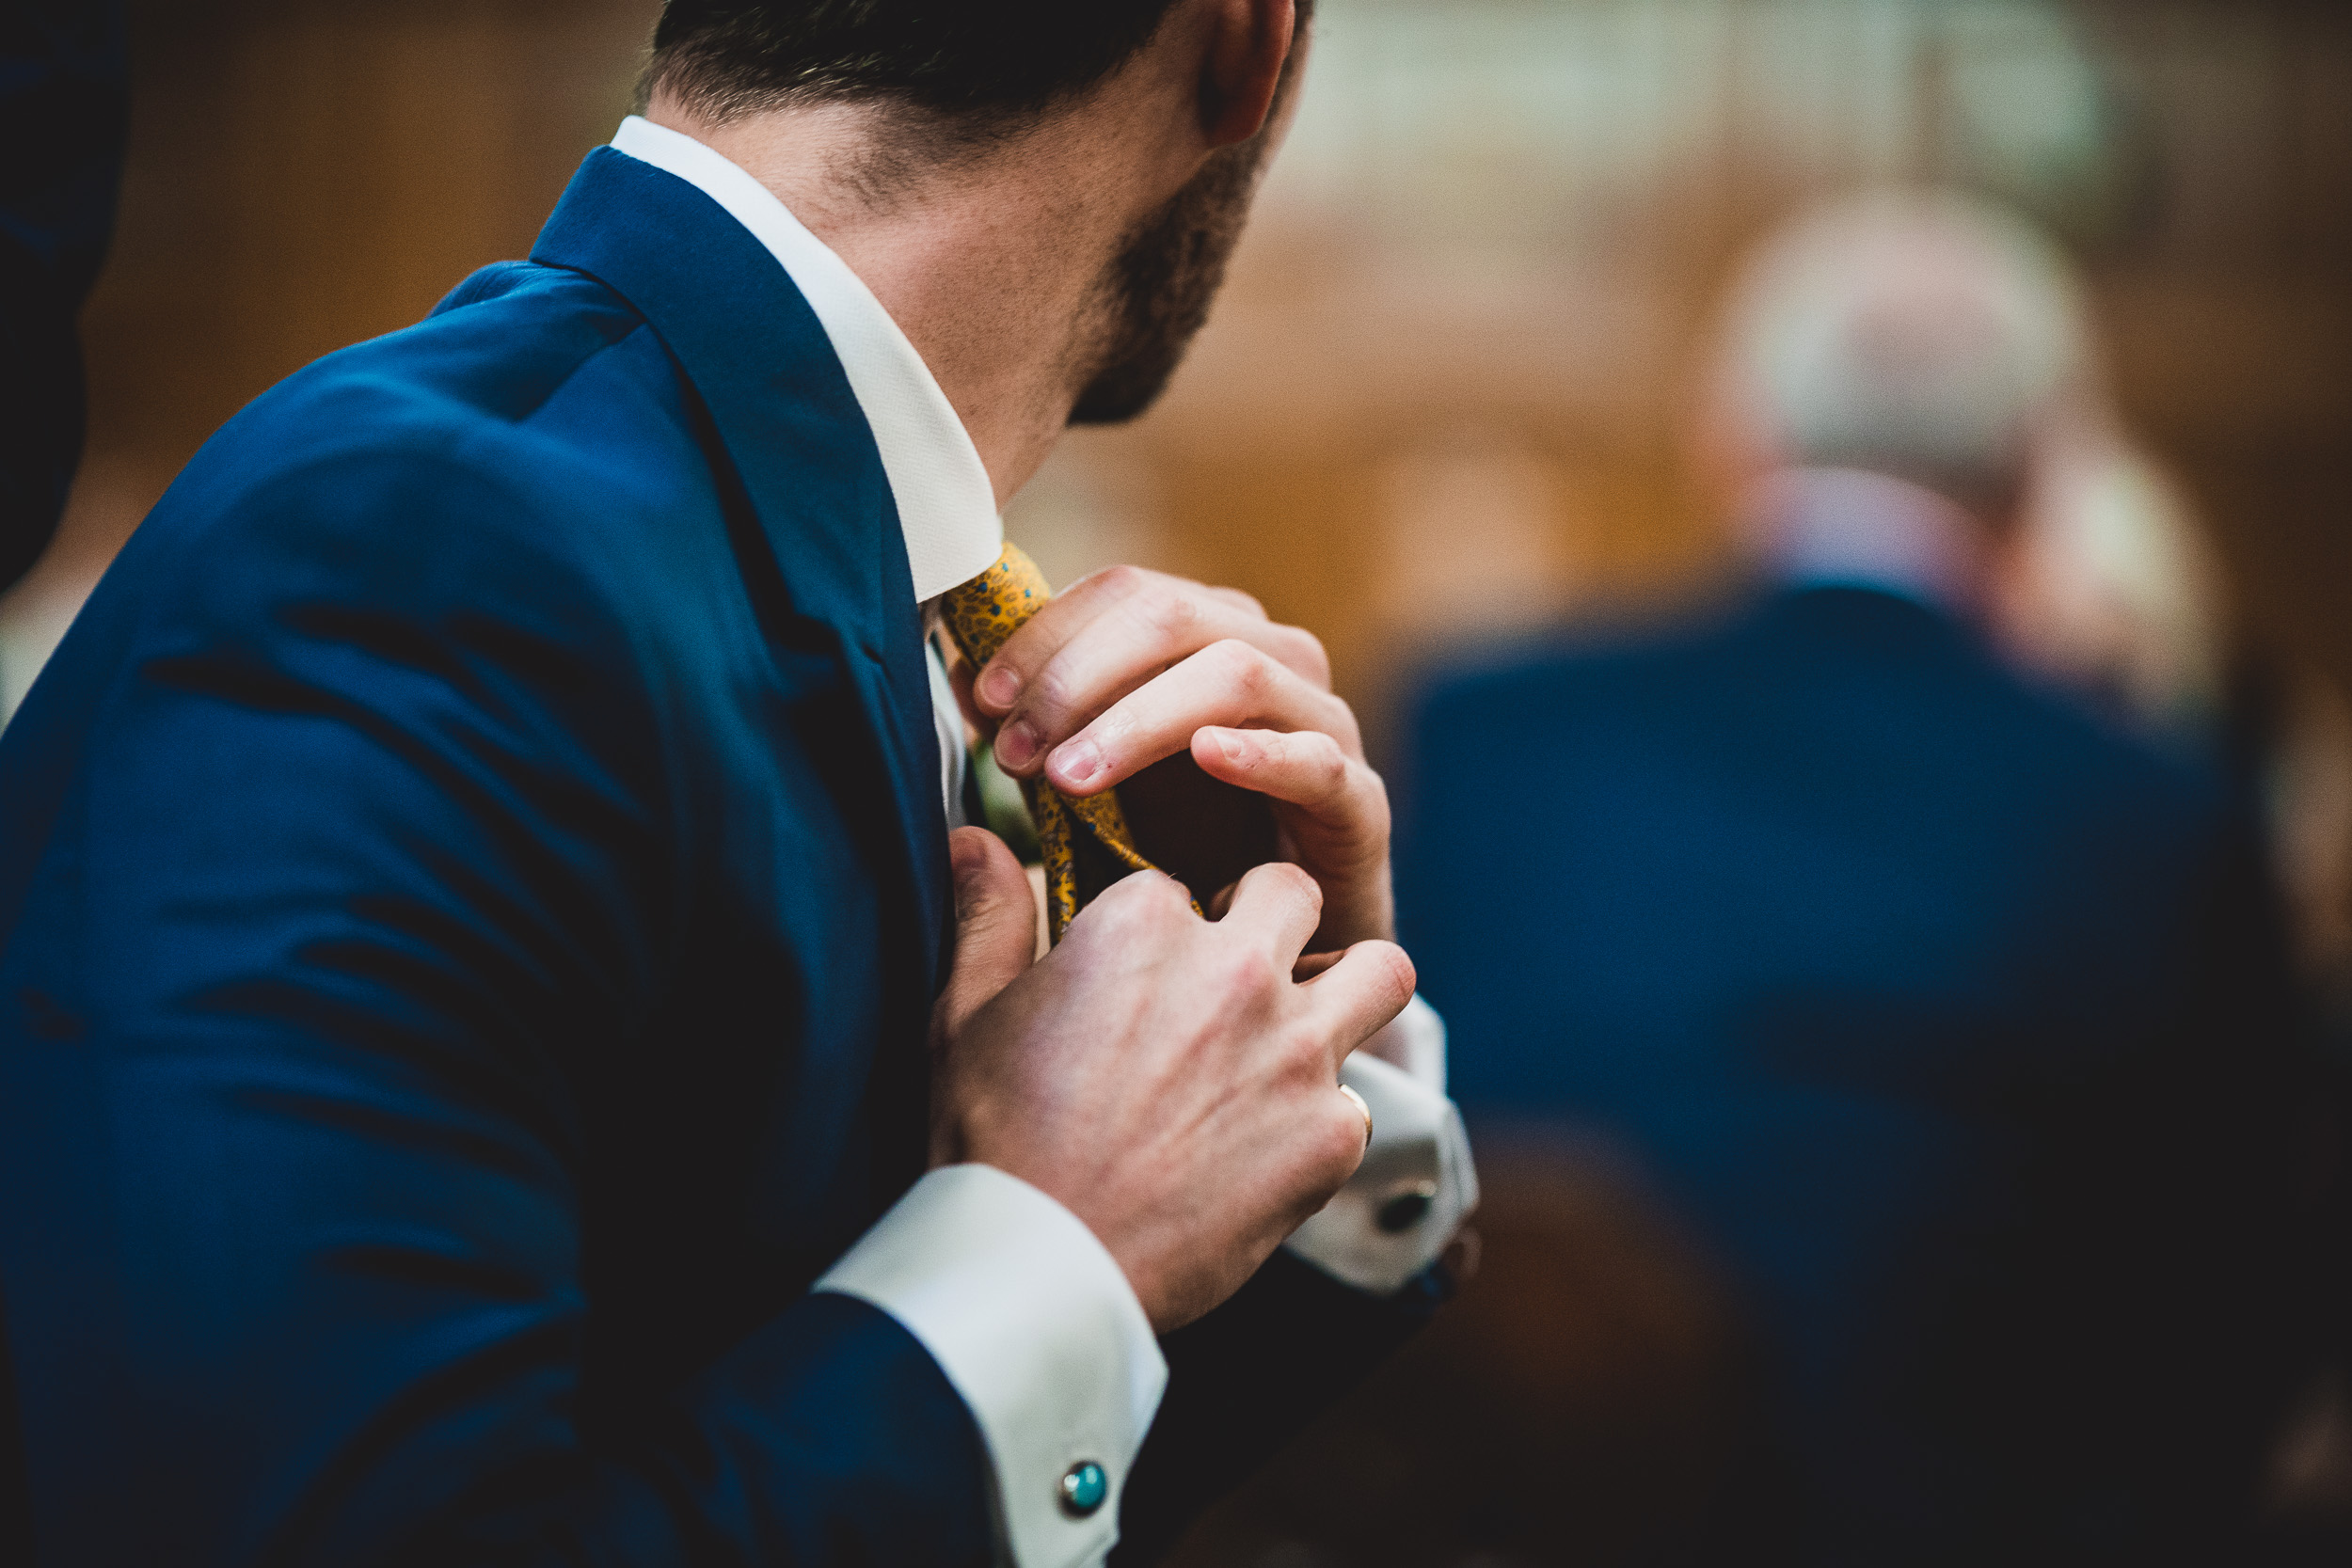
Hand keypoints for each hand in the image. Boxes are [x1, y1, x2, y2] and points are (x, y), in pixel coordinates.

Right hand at [932, 827, 1415, 1329]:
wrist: (1040, 1268)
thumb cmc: (991, 1138)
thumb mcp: (966, 1012)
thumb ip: (989, 914)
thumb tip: (974, 838)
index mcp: (1144, 924)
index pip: (1177, 885)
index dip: (1160, 930)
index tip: (1141, 976)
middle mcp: (1235, 970)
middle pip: (1293, 893)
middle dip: (1269, 921)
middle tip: (1232, 980)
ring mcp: (1294, 1051)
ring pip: (1381, 969)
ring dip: (1348, 988)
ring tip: (1305, 1027)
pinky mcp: (1330, 1134)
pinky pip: (1358, 1101)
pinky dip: (1321, 1121)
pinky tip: (1270, 1149)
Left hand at [969, 564, 1393, 950]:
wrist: (1270, 955)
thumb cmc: (1181, 855)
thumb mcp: (1093, 783)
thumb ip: (1041, 726)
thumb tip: (967, 673)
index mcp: (1205, 636)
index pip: (1123, 592)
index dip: (1046, 633)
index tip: (984, 698)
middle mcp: (1271, 657)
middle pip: (1170, 615)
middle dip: (1078, 675)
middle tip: (1017, 748)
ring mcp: (1322, 722)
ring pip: (1236, 672)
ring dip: (1139, 718)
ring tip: (1071, 776)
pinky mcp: (1359, 800)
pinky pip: (1315, 758)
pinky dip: (1260, 751)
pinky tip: (1207, 757)